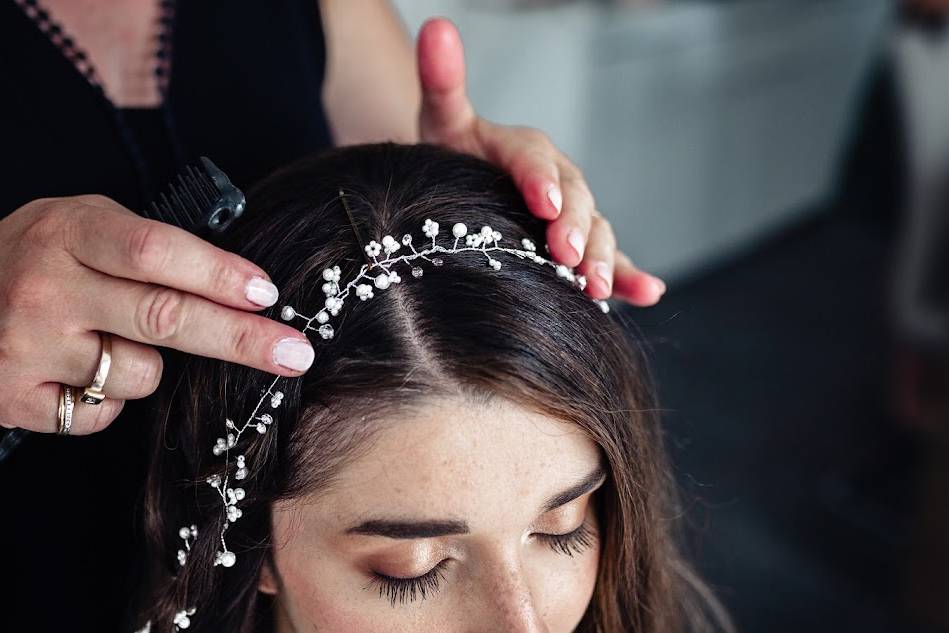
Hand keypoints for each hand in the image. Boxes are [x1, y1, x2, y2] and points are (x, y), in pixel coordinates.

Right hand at [0, 195, 313, 434]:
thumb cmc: (38, 258)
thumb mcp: (81, 225)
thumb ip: (147, 246)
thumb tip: (242, 286)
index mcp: (69, 232)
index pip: (155, 252)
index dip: (217, 274)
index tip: (267, 294)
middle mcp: (46, 288)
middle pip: (162, 317)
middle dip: (241, 340)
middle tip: (295, 354)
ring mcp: (26, 346)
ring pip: (140, 374)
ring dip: (151, 366)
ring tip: (109, 339)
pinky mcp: (14, 397)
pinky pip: (102, 413)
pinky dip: (109, 398)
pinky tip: (78, 370)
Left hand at [414, 18, 665, 305]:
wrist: (464, 185)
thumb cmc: (453, 155)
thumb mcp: (444, 120)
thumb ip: (443, 81)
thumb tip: (437, 27)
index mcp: (527, 150)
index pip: (535, 160)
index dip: (540, 180)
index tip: (543, 202)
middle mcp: (559, 180)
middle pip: (576, 200)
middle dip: (574, 228)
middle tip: (567, 255)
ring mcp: (575, 214)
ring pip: (597, 233)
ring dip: (604, 259)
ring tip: (597, 286)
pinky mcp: (581, 246)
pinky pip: (610, 260)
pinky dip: (631, 277)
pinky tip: (649, 293)